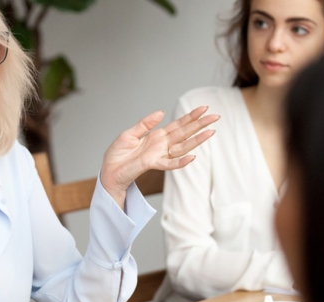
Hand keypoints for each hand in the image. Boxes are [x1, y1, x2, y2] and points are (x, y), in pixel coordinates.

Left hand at [100, 106, 218, 198]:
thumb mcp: (129, 134)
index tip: (203, 108)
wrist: (108, 171)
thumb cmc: (117, 155)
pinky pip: (170, 164)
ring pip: (182, 147)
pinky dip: (181, 162)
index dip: (190, 117)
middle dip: (200, 125)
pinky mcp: (152, 164)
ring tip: (211, 132)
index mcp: (156, 136)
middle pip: (184, 133)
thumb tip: (161, 112)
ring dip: (197, 141)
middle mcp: (161, 145)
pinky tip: (192, 157)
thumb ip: (145, 124)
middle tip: (215, 116)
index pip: (178, 125)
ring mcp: (159, 155)